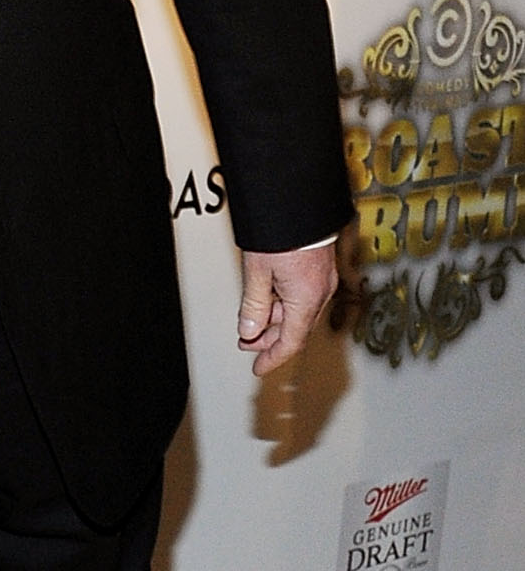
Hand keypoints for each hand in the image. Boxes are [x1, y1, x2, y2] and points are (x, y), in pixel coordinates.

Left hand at [236, 242, 336, 375]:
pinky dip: (285, 303)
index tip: (259, 368)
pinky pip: (303, 296)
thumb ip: (253, 305)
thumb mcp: (257, 273)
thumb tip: (249, 330)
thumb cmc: (282, 233)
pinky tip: (268, 299)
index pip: (291, 341)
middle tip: (248, 342)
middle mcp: (320, 292)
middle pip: (296, 327)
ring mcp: (323, 280)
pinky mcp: (321, 268)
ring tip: (253, 320)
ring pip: (299, 311)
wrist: (300, 203)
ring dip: (276, 320)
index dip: (273, 358)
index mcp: (306, 299)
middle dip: (271, 338)